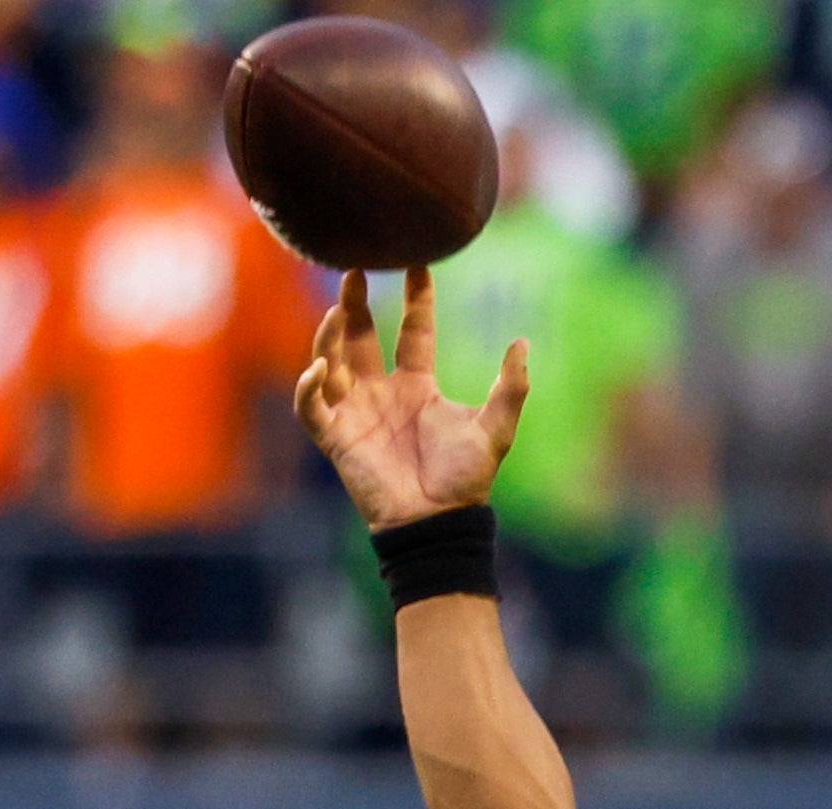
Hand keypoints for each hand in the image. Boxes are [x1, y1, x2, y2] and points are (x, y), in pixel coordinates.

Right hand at [294, 267, 528, 532]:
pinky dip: (309, 387)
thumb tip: (522, 342)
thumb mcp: (495, 427)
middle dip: (355, 303)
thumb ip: (511, 387)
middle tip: (355, 268)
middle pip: (361, 337)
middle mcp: (383, 394)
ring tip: (336, 309)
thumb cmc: (466, 480)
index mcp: (418, 387)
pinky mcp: (337, 438)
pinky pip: (312, 407)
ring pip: (331, 363)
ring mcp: (356, 414)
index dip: (415, 299)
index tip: (418, 264)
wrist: (438, 522)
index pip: (412, 332)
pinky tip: (319, 368)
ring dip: (329, 336)